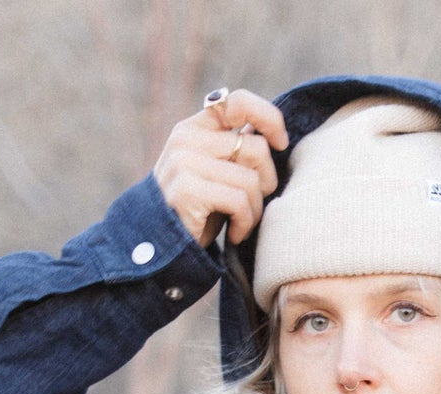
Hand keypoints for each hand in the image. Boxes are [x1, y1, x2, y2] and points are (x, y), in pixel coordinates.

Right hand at [152, 88, 288, 247]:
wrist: (159, 244)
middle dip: (266, 182)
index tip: (281, 143)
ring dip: (255, 210)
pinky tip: (234, 234)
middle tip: (253, 204)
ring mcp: (185, 163)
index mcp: (194, 128)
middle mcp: (187, 139)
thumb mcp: (215, 173)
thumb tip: (273, 135)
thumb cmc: (197, 212)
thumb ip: (235, 150)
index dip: (268, 118)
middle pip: (256, 148)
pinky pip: (239, 202)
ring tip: (242, 223)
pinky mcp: (187, 189)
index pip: (238, 102)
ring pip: (251, 180)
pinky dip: (245, 224)